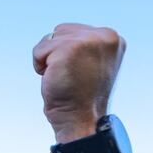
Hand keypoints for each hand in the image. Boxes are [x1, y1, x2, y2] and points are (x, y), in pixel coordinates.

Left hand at [32, 23, 125, 142]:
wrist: (82, 121)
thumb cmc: (80, 97)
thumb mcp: (90, 64)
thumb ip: (84, 45)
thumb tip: (59, 33)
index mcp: (113, 38)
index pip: (73, 31)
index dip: (67, 54)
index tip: (80, 74)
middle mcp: (106, 35)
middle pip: (60, 31)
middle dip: (57, 54)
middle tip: (71, 77)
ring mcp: (89, 40)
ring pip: (49, 39)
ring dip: (48, 61)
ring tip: (64, 78)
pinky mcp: (71, 48)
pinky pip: (39, 51)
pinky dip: (40, 67)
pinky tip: (56, 80)